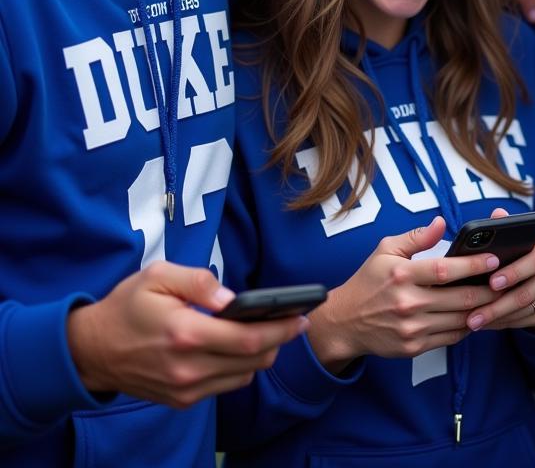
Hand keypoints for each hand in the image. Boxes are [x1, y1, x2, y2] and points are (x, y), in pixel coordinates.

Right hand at [66, 261, 307, 407]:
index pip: (249, 339)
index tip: (303, 316)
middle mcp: (188, 368)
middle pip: (253, 360)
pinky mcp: (181, 400)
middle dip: (281, 340)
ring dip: (262, 355)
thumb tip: (232, 297)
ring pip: (243, 376)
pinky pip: (225, 386)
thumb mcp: (157, 275)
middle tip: (296, 321)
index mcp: (185, 333)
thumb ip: (199, 282)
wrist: (91, 350)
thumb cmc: (128, 305)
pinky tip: (242, 348)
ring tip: (271, 331)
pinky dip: (240, 368)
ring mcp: (184, 389)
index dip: (282, 329)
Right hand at [306, 216, 498, 371]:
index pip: (445, 269)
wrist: (345, 322)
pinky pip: (450, 338)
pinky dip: (466, 327)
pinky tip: (475, 315)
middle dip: (488, 290)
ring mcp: (412, 328)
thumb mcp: (385, 250)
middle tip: (506, 280)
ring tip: (497, 298)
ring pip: (460, 320)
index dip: (474, 264)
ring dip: (482, 310)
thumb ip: (417, 237)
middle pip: (460, 298)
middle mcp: (408, 303)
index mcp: (402, 275)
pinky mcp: (414, 347)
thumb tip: (442, 223)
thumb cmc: (368, 281)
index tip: (494, 258)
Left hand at [463, 208, 534, 332]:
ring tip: (475, 322)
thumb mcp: (519, 239)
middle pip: (529, 291)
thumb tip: (497, 214)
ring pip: (527, 310)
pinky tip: (489, 324)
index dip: (514, 272)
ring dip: (498, 318)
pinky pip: (529, 321)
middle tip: (474, 315)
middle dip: (498, 304)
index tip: (491, 282)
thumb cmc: (524, 254)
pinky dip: (506, 324)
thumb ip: (507, 228)